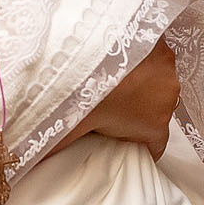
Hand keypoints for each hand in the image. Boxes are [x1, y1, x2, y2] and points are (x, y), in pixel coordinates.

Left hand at [63, 43, 179, 159]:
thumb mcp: (71, 124)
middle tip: (112, 107)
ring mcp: (166, 66)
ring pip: (157, 81)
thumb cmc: (87, 86)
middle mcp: (167, 95)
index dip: (140, 147)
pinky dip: (140, 56)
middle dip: (138, 112)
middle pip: (156, 111)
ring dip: (140, 83)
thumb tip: (36, 163)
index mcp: (153, 122)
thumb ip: (60, 147)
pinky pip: (154, 55)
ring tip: (115, 79)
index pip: (156, 146)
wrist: (90, 43)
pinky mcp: (160, 41)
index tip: (127, 144)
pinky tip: (120, 56)